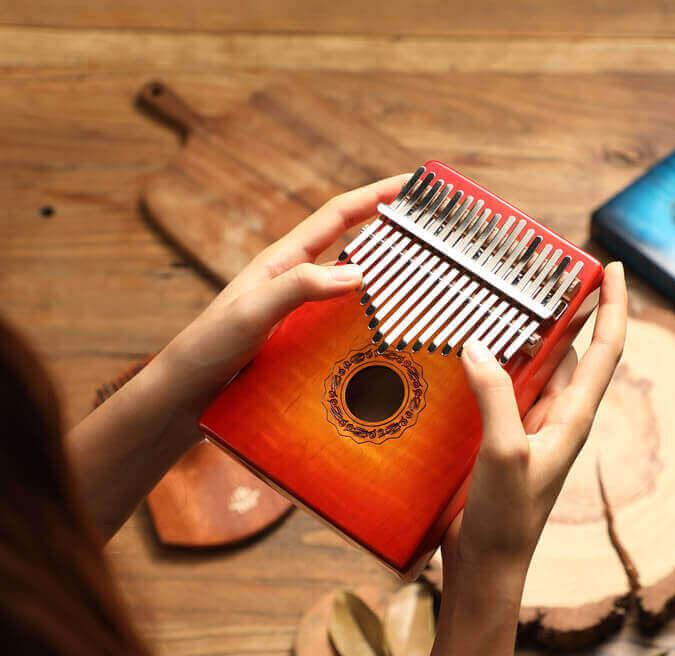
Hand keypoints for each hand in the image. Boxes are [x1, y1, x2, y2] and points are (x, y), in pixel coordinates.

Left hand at [158, 174, 409, 427]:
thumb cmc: (207, 348)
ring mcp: (300, 315)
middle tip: (435, 245)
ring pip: (353, 293)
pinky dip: (369, 330)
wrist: (183, 396)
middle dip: (392, 240)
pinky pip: (344, 329)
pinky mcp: (301, 345)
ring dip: (385, 290)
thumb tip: (358, 272)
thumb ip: (298, 288)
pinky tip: (390, 347)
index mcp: (283, 261)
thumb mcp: (251, 313)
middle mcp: (296, 283)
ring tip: (425, 297)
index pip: (338, 216)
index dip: (376, 196)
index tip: (413, 184)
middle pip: (353, 250)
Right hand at [443, 261, 627, 594]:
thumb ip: (496, 397)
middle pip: (568, 353)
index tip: (611, 268)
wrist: (486, 564)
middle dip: (562, 313)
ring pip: (531, 370)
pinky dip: (489, 368)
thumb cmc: (508, 518)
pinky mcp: (499, 439)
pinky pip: (499, 391)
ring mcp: (527, 428)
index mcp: (573, 418)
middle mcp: (556, 418)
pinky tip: (464, 355)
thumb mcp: (505, 453)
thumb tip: (478, 345)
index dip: (612, 308)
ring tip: (500, 301)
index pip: (604, 352)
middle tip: (540, 272)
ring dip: (522, 338)